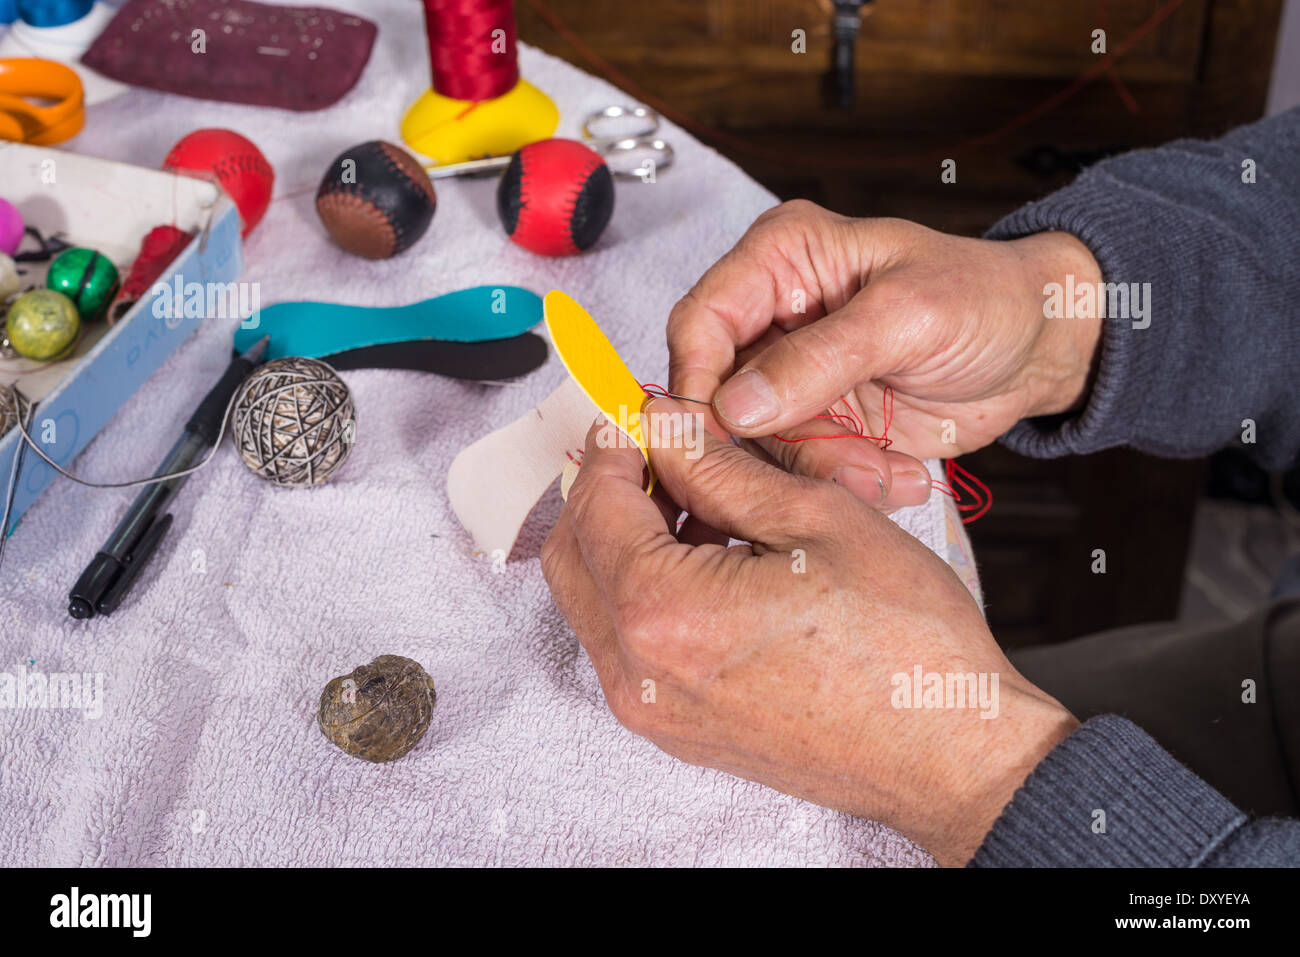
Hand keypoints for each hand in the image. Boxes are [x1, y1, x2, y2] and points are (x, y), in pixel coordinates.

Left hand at [542, 397, 1078, 864]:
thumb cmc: (904, 646)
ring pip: (597, 600)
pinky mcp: (677, 730)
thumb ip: (719, 467)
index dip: (616, 442)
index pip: (594, 502)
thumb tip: (668, 430)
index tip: (647, 414)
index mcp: (662, 611)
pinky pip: (631, 644)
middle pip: (574, 553)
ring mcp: (652, 711)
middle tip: (662, 451)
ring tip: (701, 501)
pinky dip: (649, 591)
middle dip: (607, 489)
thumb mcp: (815, 518)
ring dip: (628, 540)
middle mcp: (637, 672)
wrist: (950, 753)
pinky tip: (712, 559)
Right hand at [667, 200, 1102, 505]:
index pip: (701, 320)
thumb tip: (734, 405)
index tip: (720, 432)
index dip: (698, 379)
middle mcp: (775, 316)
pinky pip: (803, 469)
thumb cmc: (986, 299)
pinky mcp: (819, 421)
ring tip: (885, 469)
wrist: (1043, 347)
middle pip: (721, 394)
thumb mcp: (906, 317)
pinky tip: (901, 473)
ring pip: (761, 444)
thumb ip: (817, 360)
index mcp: (781, 259)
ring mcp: (793, 375)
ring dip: (824, 468)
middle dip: (775, 441)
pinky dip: (850, 481)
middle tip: (836, 462)